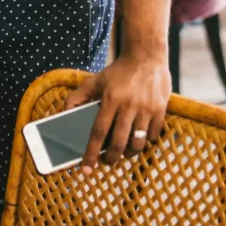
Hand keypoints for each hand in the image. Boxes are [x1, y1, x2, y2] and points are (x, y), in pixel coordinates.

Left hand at [64, 53, 170, 172]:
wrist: (146, 55)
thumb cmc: (118, 71)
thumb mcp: (94, 80)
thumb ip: (77, 97)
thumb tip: (64, 113)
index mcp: (110, 100)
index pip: (97, 133)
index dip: (90, 154)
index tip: (85, 169)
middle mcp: (128, 106)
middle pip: (118, 143)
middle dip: (111, 159)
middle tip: (107, 162)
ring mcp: (146, 109)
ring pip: (138, 143)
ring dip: (129, 152)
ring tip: (124, 151)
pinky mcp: (160, 109)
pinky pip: (153, 135)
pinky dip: (146, 140)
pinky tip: (139, 136)